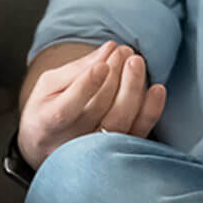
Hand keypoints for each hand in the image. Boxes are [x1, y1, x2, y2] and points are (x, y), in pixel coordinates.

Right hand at [18, 40, 166, 170]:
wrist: (48, 146)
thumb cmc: (47, 109)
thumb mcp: (50, 86)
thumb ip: (77, 68)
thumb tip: (109, 48)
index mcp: (45, 125)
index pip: (66, 110)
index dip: (86, 87)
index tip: (102, 64)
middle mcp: (69, 144)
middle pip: (98, 112)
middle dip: (114, 77)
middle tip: (123, 51)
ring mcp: (94, 152)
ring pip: (119, 123)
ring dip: (132, 89)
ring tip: (135, 62)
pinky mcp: (117, 154)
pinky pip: (138, 134)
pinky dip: (150, 112)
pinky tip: (157, 89)